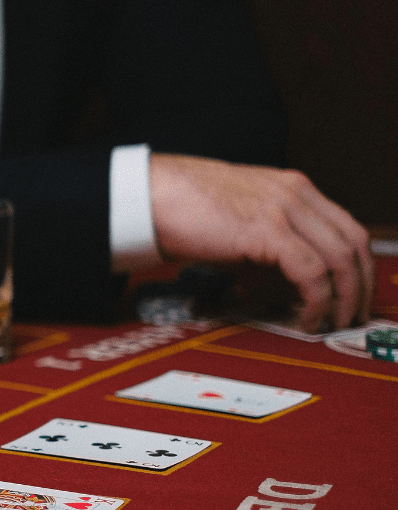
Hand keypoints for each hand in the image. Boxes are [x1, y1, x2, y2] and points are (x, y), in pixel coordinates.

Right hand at [149, 153, 372, 331]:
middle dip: (360, 285)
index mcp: (291, 187)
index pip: (346, 227)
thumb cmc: (180, 208)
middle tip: (352, 314)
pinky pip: (312, 272)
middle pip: (355, 242)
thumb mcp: (236, 225)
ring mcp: (284, 209)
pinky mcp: (269, 231)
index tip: (352, 293)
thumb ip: (261, 251)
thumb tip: (273, 289)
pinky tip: (307, 316)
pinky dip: (317, 300)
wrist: (150, 195)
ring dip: (345, 297)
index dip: (358, 265)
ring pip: (342, 258)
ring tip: (333, 322)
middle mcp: (295, 194)